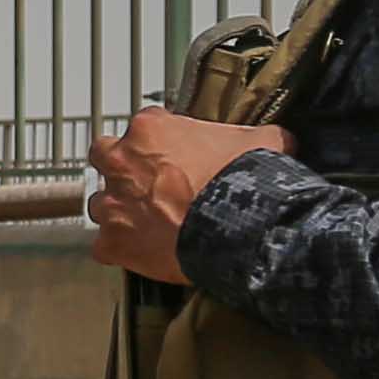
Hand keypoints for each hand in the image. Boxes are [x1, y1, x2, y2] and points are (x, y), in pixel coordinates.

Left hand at [88, 106, 284, 283]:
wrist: (240, 226)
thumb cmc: (247, 178)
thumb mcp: (265, 139)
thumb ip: (260, 133)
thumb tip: (279, 137)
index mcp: (151, 128)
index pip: (146, 125)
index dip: (162, 142)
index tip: (177, 157)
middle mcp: (121, 160)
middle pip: (105, 155)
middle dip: (122, 168)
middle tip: (150, 185)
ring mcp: (113, 202)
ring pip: (100, 203)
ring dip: (118, 210)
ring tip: (146, 224)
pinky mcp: (113, 242)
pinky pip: (105, 247)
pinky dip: (119, 250)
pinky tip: (141, 253)